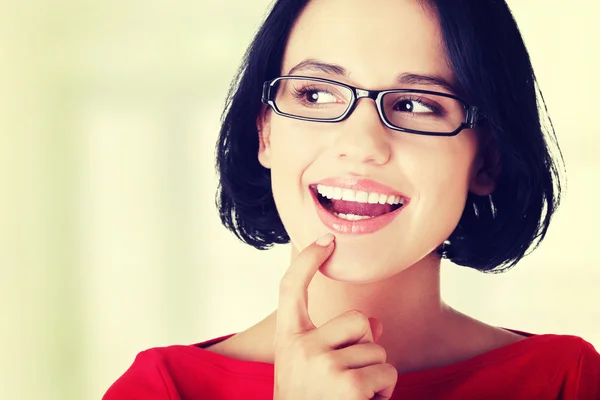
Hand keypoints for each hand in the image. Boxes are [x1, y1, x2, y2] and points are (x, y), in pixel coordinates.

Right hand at [273, 233, 397, 399]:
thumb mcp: (309, 370)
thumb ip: (334, 342)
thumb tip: (376, 324)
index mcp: (288, 340)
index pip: (291, 289)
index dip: (307, 261)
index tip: (325, 241)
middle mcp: (301, 347)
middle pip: (358, 321)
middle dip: (365, 347)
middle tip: (346, 379)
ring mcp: (323, 364)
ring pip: (377, 351)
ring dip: (375, 377)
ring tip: (351, 399)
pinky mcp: (348, 384)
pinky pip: (387, 374)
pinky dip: (384, 394)